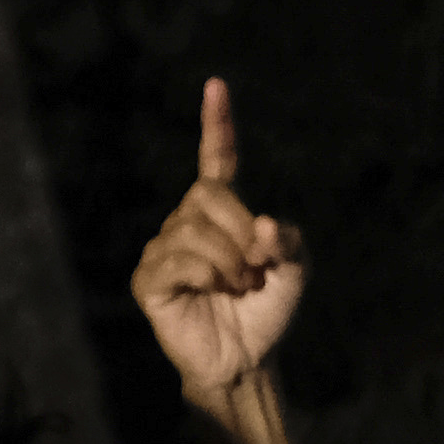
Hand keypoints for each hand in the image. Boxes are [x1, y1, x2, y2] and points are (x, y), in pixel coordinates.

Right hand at [130, 81, 310, 407]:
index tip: (216, 85)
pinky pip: (176, 260)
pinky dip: (205, 275)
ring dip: (228, 262)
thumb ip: (288, 241)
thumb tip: (262, 225)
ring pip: (193, 229)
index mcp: (221, 212)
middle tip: (254, 269)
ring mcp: (163, 249)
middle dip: (239, 230)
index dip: (217, 124)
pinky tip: (211, 291)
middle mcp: (186, 221)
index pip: (216, 159)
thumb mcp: (295, 271)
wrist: (247, 358)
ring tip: (237, 288)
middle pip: (207, 194)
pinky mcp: (149, 280)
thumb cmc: (266, 311)